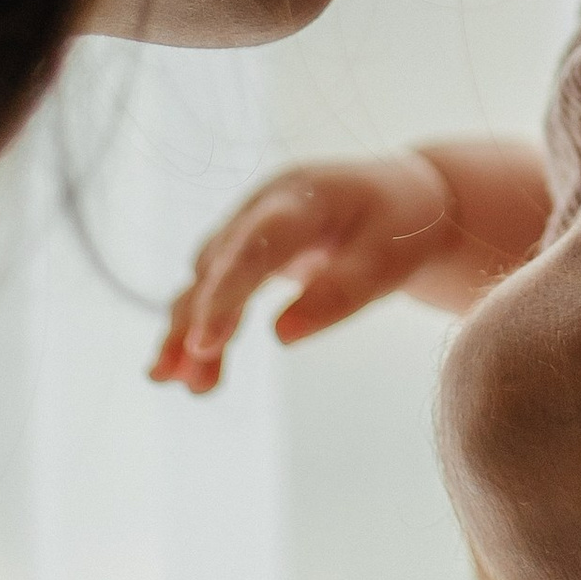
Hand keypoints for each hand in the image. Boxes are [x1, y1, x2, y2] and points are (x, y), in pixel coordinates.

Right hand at [152, 139, 548, 392]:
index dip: (226, 293)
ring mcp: (251, 226)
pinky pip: (217, 292)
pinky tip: (194, 377)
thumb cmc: (402, 225)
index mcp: (303, 197)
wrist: (403, 195)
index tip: (205, 342)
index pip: (256, 246)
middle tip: (177, 376)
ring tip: (178, 384)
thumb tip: (282, 335)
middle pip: (220, 265)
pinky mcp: (248, 251)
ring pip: (207, 281)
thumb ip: (341, 292)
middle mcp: (265, 206)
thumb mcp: (390, 258)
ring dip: (188, 331)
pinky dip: (203, 330)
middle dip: (196, 320)